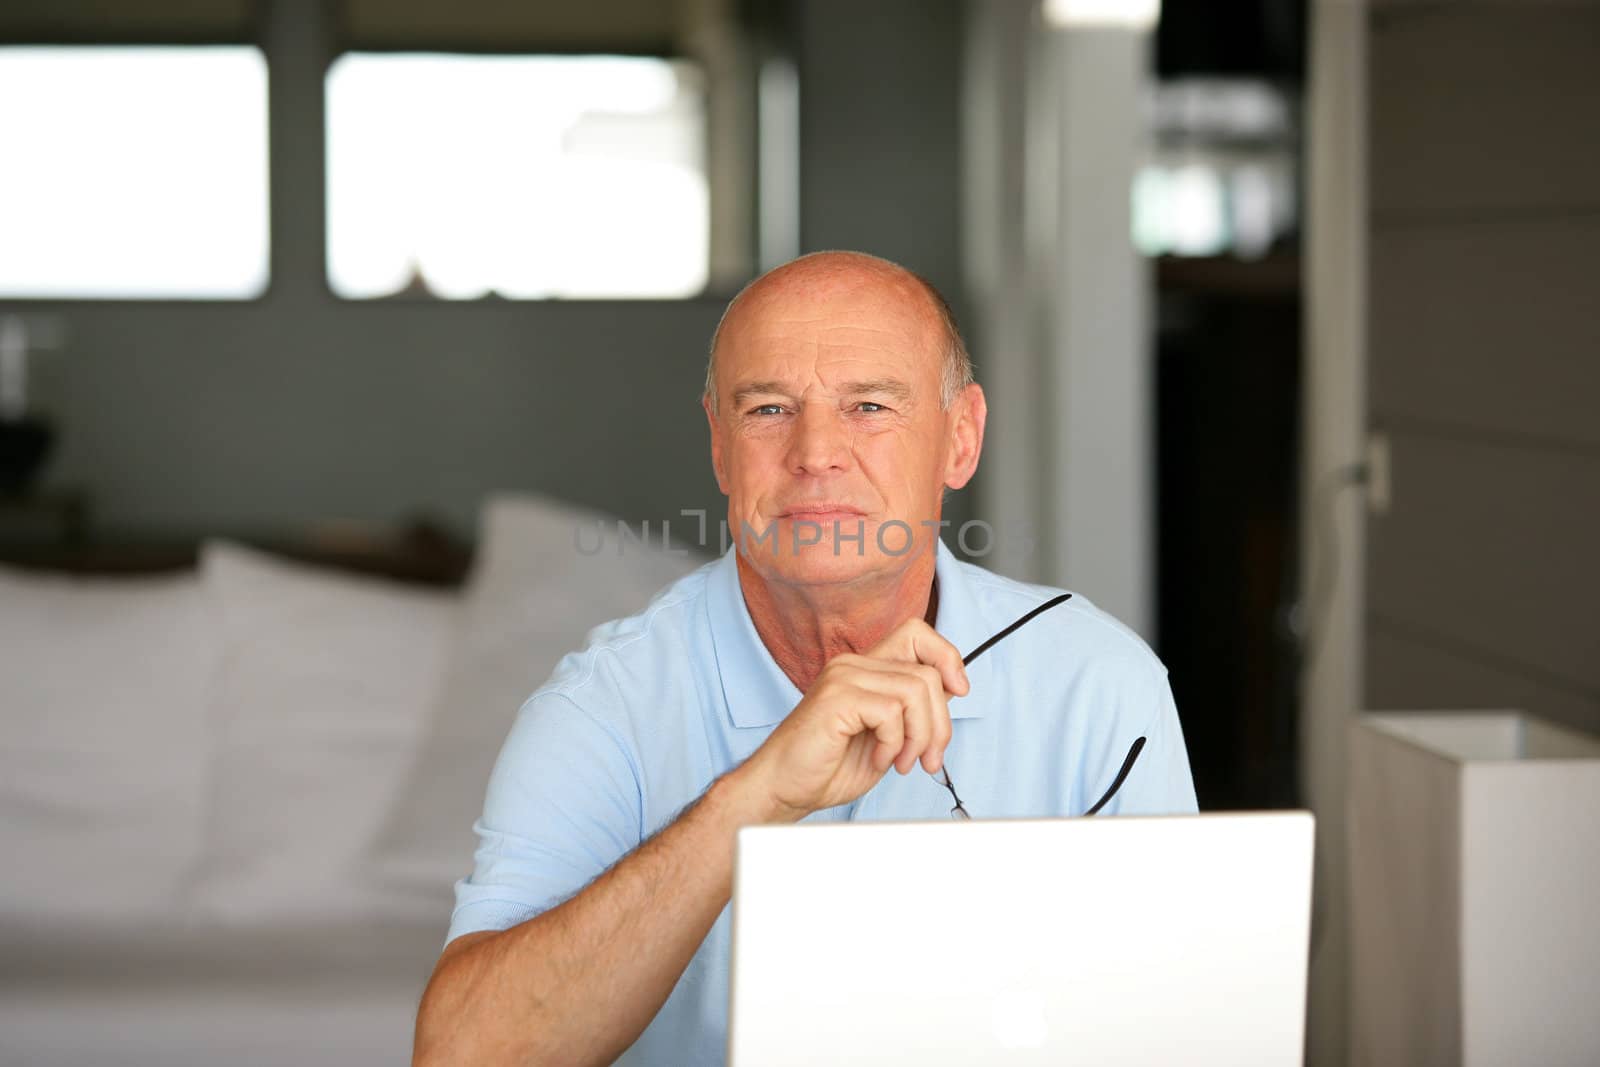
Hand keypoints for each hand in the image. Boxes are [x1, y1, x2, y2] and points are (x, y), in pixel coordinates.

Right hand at [736, 618, 969, 820]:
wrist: (784, 788)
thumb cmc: (828, 766)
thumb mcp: (887, 736)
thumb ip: (914, 709)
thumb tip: (953, 689)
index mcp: (865, 668)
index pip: (917, 632)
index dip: (947, 657)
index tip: (959, 692)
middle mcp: (853, 664)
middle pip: (928, 672)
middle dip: (940, 724)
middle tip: (927, 758)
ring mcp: (843, 677)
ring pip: (916, 691)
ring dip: (920, 737)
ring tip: (900, 761)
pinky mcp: (836, 698)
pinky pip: (892, 712)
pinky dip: (894, 744)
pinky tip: (878, 759)